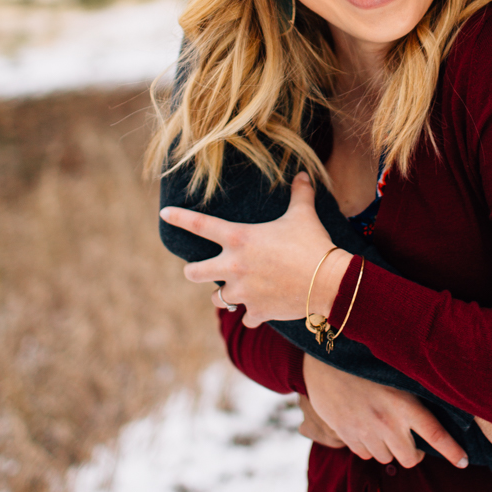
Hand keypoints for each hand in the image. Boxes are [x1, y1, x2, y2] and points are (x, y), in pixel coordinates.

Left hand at [161, 173, 349, 326]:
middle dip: (195, 270)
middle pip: (193, 272)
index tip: (164, 213)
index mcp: (239, 239)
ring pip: (218, 299)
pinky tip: (263, 308)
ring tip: (238, 290)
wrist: (328, 281)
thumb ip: (300, 194)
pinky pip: (246, 317)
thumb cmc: (313, 243)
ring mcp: (243, 292)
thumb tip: (303, 174)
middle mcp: (234, 266)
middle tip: (202, 269)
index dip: (179, 218)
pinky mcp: (256, 311)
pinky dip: (253, 314)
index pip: (200, 225)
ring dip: (225, 295)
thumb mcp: (303, 215)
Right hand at [302, 355, 468, 469]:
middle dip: (413, 454)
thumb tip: (436, 407)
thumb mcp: (394, 372)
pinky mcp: (346, 434)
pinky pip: (364, 454)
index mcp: (403, 403)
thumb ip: (412, 394)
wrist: (324, 357)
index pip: (435, 434)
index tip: (464, 462)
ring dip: (389, 448)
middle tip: (413, 444)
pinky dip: (369, 446)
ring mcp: (365, 431)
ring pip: (386, 457)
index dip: (452, 451)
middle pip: (410, 458)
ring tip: (384, 428)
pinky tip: (366, 428)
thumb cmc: (365, 360)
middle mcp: (386, 421)